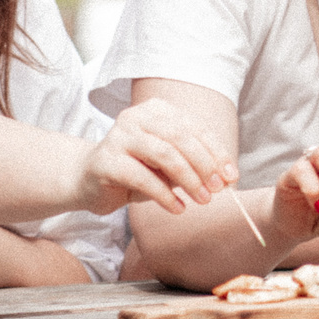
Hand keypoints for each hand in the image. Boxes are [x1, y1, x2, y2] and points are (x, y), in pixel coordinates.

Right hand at [79, 97, 237, 214]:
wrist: (87, 181)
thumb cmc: (136, 170)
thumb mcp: (168, 164)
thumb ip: (194, 164)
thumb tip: (226, 177)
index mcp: (156, 110)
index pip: (194, 127)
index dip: (216, 151)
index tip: (232, 175)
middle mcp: (136, 116)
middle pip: (181, 137)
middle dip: (204, 165)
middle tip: (218, 189)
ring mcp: (118, 136)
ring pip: (164, 154)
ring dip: (188, 180)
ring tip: (202, 200)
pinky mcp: (106, 161)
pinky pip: (142, 177)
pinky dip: (165, 195)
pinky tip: (177, 208)